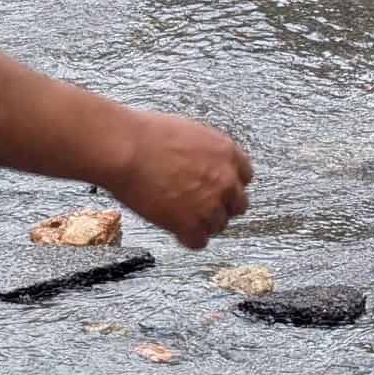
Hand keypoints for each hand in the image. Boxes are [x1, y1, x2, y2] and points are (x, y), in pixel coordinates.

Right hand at [107, 111, 252, 249]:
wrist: (128, 150)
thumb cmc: (148, 135)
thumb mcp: (190, 133)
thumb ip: (205, 154)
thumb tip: (201, 164)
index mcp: (227, 152)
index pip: (245, 177)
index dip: (229, 184)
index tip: (218, 188)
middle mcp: (225, 180)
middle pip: (238, 204)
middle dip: (222, 205)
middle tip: (201, 205)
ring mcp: (210, 204)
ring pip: (219, 225)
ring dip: (204, 222)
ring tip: (182, 216)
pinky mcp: (191, 225)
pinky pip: (199, 242)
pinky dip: (188, 238)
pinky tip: (176, 229)